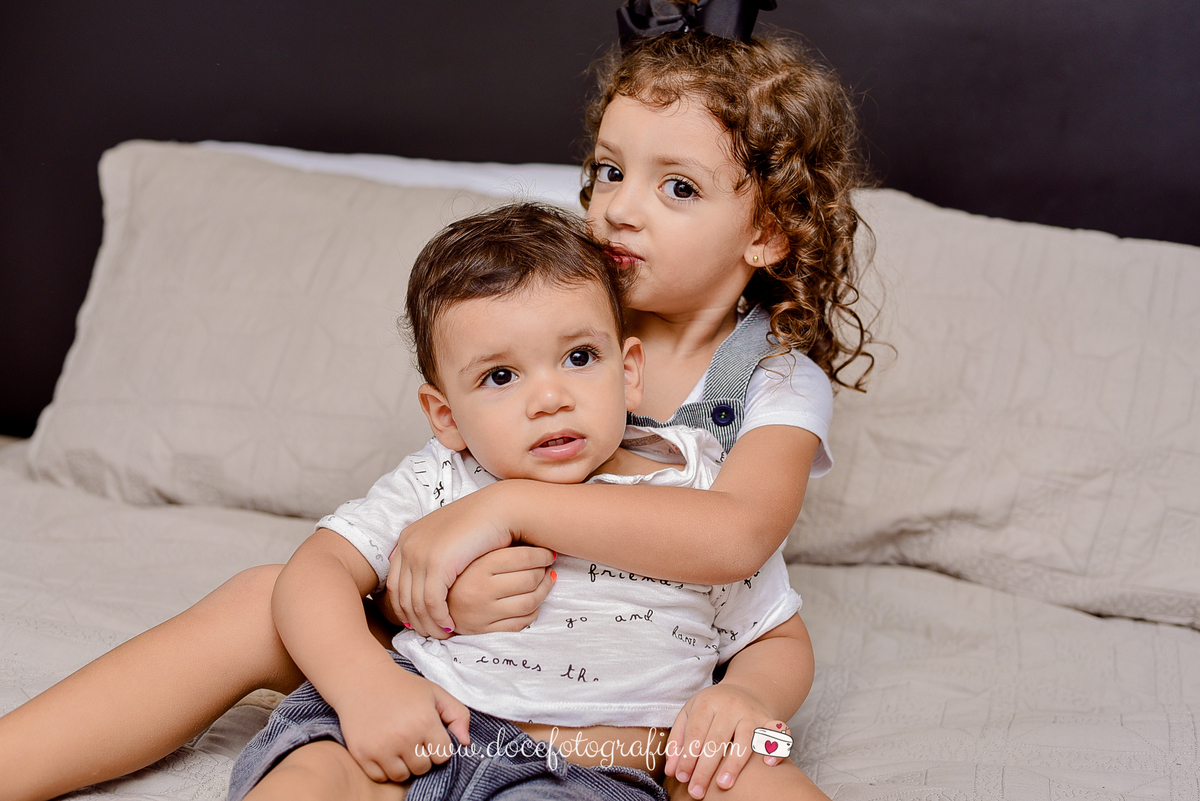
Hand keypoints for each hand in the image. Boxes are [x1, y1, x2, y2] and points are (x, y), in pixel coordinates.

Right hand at [334, 660, 470, 782]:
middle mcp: (403, 737)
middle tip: (412, 737)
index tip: (429, 734)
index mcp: (424, 721)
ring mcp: (380, 747)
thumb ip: (458, 715)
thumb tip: (466, 743)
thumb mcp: (435, 693)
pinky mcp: (361, 754)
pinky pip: (380, 777)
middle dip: (421, 755)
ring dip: (403, 764)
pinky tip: (384, 749)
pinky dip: (384, 768)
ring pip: (402, 775)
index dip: (438, 746)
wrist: (363, 679)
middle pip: (423, 768)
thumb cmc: (403, 686)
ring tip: (399, 744)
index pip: (443, 756)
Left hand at [386, 483, 517, 637]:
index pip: (394, 583)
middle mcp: (408, 545)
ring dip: (428, 624)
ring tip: (442, 634)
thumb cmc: (481, 524)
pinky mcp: (437, 563)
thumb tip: (428, 580)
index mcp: (408, 538)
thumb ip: (434, 555)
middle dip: (414, 620)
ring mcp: (420, 554)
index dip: (403, 607)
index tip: (418, 622)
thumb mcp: (449, 538)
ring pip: (415, 603)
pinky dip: (440, 618)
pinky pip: (432, 602)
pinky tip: (451, 625)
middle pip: (401, 596)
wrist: (500, 509)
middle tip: (430, 634)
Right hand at [447, 546, 556, 634]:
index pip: (524, 558)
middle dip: (544, 572)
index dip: (542, 555)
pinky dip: (533, 610)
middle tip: (547, 566)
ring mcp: (483, 613)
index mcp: (477, 566)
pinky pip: (522, 622)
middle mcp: (480, 590)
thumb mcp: (472, 553)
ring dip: (544, 591)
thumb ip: (498, 546)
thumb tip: (535, 536)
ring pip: (530, 602)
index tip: (548, 553)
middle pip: (530, 579)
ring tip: (546, 581)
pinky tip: (533, 600)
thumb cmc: (457, 572)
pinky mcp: (486, 630)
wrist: (432, 601)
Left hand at [665, 682, 786, 798]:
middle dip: (705, 768)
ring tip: (723, 785)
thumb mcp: (689, 715)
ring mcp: (752, 713)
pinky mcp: (769, 720)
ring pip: (745, 739)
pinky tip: (768, 764)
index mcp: (707, 703)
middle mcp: (731, 706)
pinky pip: (778, 733)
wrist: (743, 690)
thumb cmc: (712, 708)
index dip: (688, 756)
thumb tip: (672, 771)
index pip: (696, 733)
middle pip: (716, 740)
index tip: (682, 778)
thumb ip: (678, 741)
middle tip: (697, 791)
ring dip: (734, 763)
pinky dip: (776, 747)